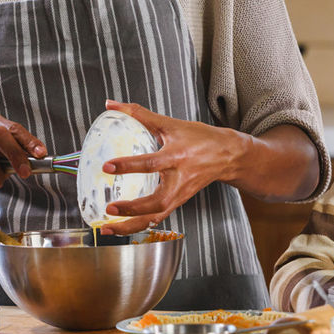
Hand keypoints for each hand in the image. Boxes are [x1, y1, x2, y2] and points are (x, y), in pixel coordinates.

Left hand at [97, 100, 244, 234]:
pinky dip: (140, 226)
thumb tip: (111, 104)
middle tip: (109, 209)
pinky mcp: (179, 202)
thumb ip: (139, 114)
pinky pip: (158, 218)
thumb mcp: (170, 123)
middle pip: (156, 202)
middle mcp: (179, 180)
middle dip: (132, 208)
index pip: (151, 163)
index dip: (128, 165)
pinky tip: (122, 229)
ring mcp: (180, 195)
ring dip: (132, 225)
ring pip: (156, 216)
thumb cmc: (199, 138)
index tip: (107, 167)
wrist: (226, 155)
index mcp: (177, 157)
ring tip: (109, 229)